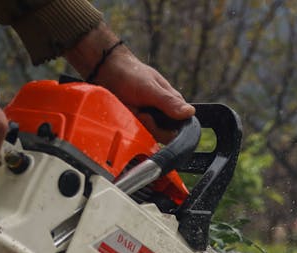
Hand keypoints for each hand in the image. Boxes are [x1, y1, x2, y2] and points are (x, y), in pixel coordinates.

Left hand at [66, 24, 194, 141]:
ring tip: (134, 111)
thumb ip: (169, 102)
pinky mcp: (136, 126)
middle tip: (142, 113)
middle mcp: (163, 115)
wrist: (106, 72)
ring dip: (141, 126)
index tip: (157, 118)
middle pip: (166, 135)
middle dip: (153, 127)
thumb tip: (190, 113)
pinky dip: (132, 128)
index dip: (172, 128)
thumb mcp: (151, 88)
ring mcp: (149, 121)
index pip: (182, 126)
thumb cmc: (131, 75)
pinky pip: (138, 136)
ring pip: (151, 136)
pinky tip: (128, 115)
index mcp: (173, 104)